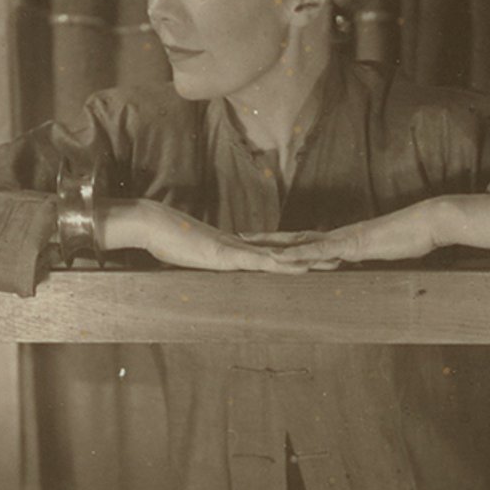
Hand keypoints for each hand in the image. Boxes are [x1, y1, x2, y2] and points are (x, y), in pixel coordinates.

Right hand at [100, 198, 336, 273]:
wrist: (150, 223)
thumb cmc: (163, 238)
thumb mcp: (187, 254)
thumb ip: (200, 259)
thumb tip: (204, 264)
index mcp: (233, 246)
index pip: (271, 249)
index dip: (295, 252)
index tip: (316, 254)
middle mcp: (240, 245)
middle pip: (283, 249)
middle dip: (311, 254)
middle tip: (339, 257)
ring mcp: (235, 249)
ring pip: (278, 255)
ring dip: (305, 259)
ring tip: (330, 262)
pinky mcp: (226, 255)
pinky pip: (259, 260)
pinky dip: (279, 263)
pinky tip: (297, 266)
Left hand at [240, 195, 489, 264]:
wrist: (428, 223)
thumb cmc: (411, 238)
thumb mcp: (384, 254)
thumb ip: (368, 260)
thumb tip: (359, 268)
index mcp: (343, 239)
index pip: (306, 240)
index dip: (282, 241)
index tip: (260, 242)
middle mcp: (337, 236)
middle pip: (294, 237)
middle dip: (266, 238)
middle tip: (238, 236)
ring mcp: (342, 239)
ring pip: (301, 242)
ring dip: (274, 245)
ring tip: (248, 246)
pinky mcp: (351, 245)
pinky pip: (320, 251)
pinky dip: (299, 255)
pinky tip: (281, 258)